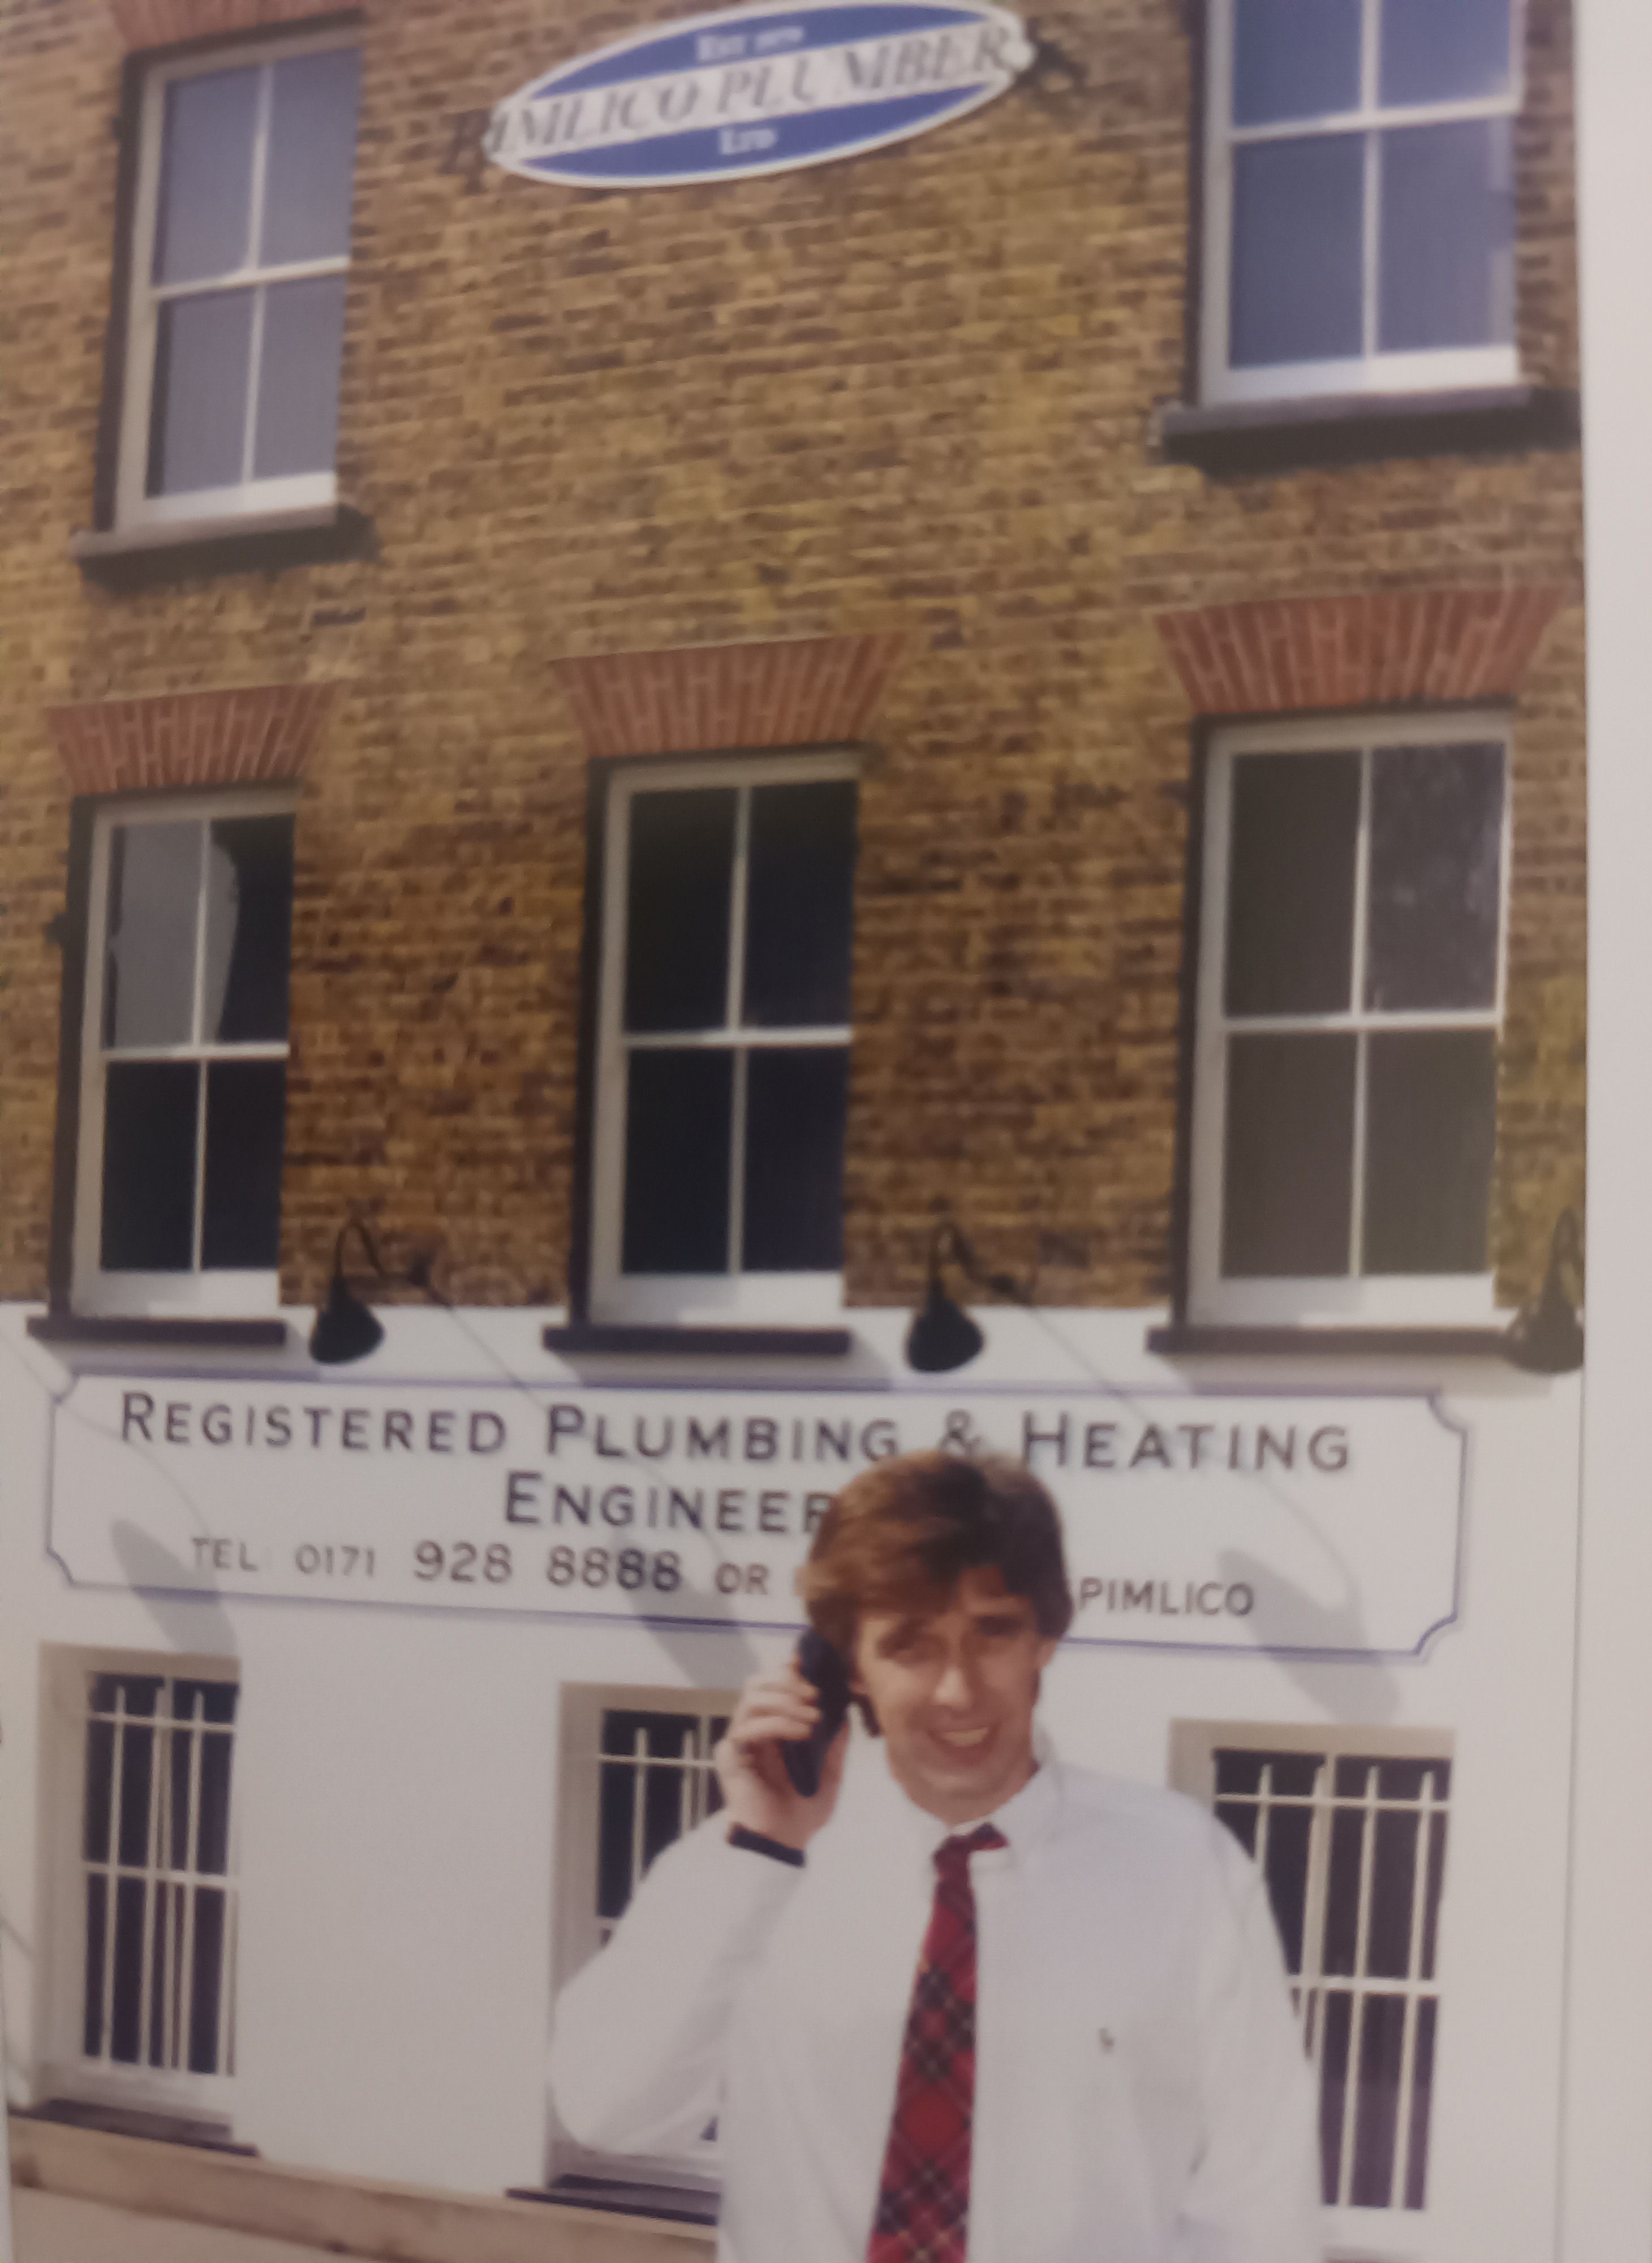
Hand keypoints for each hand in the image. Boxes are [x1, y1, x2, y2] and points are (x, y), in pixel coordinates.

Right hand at [714, 1660, 847, 1851]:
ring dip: (785, 1701)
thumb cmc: (802, 1812)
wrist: (783, 1844)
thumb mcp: (830, 1772)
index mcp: (772, 1729)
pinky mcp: (730, 1757)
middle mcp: (752, 1730)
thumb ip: (835, 1742)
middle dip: (786, 1682)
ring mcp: (739, 1742)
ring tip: (811, 1718)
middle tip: (813, 1695)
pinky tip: (801, 1733)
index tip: (807, 1663)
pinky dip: (776, 1724)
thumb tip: (844, 1711)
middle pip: (755, 1683)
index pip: (770, 1685)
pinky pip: (747, 1728)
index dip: (786, 1669)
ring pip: (751, 1699)